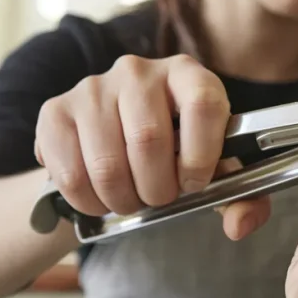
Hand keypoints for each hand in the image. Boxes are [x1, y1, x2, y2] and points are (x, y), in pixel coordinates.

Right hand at [34, 53, 269, 240]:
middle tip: (158, 198)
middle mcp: (139, 72)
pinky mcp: (55, 111)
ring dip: (121, 199)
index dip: (201, 154)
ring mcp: (93, 88)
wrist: (116, 139)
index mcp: (188, 75)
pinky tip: (99, 197)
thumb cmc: (176, 151)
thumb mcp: (214, 169)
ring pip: (107, 163)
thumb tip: (240, 225)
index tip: (194, 182)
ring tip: (130, 199)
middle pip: (149, 139)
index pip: (203, 104)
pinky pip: (69, 172)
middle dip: (156, 188)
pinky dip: (87, 200)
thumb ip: (242, 197)